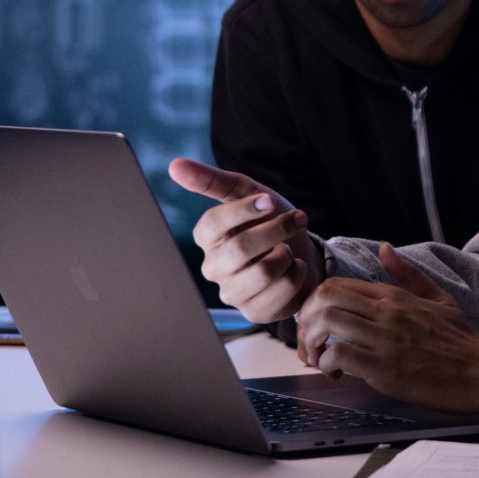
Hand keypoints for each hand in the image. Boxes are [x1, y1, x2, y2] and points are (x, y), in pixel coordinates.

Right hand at [170, 157, 321, 323]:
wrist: (303, 251)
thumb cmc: (270, 220)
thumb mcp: (249, 192)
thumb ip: (213, 180)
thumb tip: (175, 165)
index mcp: (208, 237)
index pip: (212, 223)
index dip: (243, 210)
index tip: (267, 200)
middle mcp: (213, 266)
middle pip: (240, 248)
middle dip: (276, 230)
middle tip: (297, 218)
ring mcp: (232, 292)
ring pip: (262, 273)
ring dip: (287, 254)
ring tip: (289, 248)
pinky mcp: (254, 311)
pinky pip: (280, 292)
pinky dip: (296, 275)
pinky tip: (293, 268)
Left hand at [295, 243, 478, 414]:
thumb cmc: (461, 340)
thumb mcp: (438, 297)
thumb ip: (408, 274)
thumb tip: (385, 248)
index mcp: (395, 297)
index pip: (337, 284)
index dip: (315, 304)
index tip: (316, 323)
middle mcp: (387, 312)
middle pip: (324, 299)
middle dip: (306, 321)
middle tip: (310, 341)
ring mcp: (385, 339)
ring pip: (327, 324)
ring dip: (313, 343)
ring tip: (320, 359)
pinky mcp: (385, 368)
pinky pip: (340, 356)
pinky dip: (329, 364)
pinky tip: (337, 373)